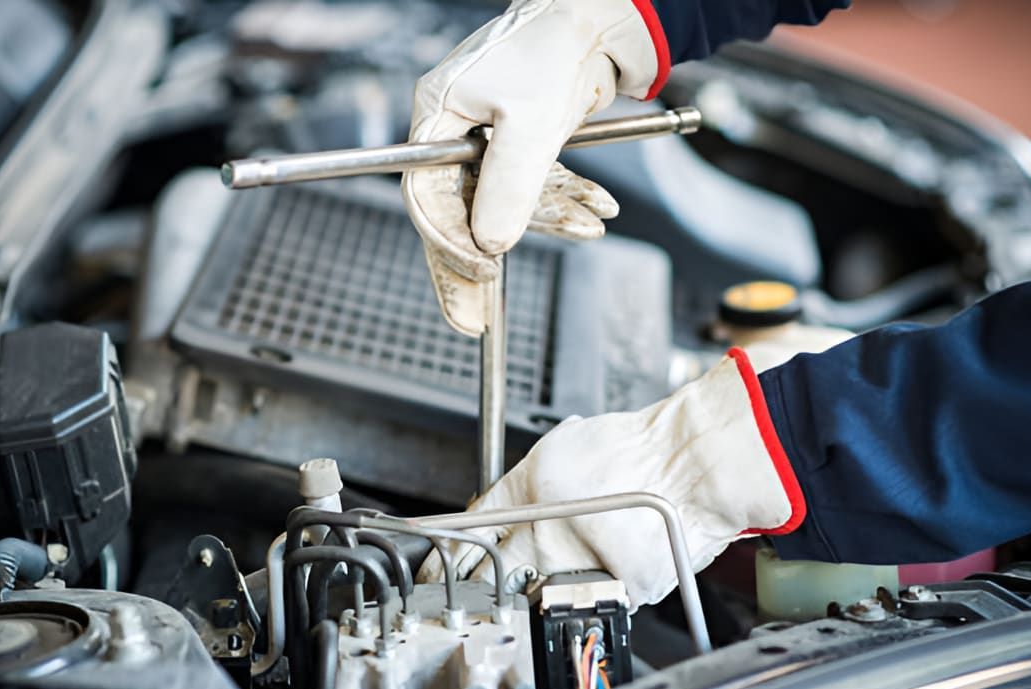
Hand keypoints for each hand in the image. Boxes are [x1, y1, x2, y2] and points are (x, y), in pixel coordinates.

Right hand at [402, 0, 665, 334]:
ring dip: (551, 219)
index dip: (448, 245)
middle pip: (459, 211)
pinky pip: (537, 186)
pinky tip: (596, 209)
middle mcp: (457, 131)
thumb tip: (489, 244)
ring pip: (507, 202)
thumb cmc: (556, 48)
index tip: (478, 277)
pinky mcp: (524, 143)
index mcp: (438, 117)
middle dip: (478, 262)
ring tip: (588, 227)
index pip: (427, 197)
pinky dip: (566, 199)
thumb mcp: (529, 125)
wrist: (603, 16)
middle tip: (478, 316)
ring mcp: (491, 139)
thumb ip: (507, 187)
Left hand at [418, 327, 852, 608]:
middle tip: (499, 584)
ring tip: (580, 558)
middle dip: (495, 583)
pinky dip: (602, 588)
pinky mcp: (625, 584)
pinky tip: (615, 560)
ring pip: (547, 593)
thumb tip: (488, 517)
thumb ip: (520, 487)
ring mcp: (589, 558)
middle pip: (502, 573)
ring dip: (551, 587)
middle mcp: (555, 523)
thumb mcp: (563, 448)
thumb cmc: (640, 447)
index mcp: (533, 485)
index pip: (473, 533)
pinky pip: (598, 599)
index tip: (441, 575)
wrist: (700, 459)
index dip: (451, 559)